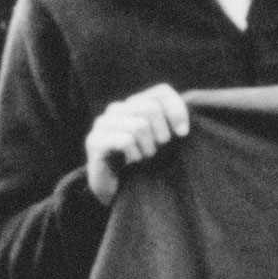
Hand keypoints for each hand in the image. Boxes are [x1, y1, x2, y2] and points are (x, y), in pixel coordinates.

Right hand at [85, 84, 188, 205]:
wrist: (117, 186)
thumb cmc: (145, 160)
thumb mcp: (164, 140)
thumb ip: (175, 125)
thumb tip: (182, 129)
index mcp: (134, 103)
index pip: (162, 92)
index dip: (177, 111)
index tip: (183, 133)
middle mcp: (117, 108)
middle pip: (150, 108)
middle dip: (162, 133)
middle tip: (158, 149)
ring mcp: (103, 123)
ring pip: (139, 125)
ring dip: (148, 147)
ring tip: (144, 156)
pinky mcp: (94, 140)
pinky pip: (125, 140)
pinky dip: (135, 154)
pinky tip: (132, 162)